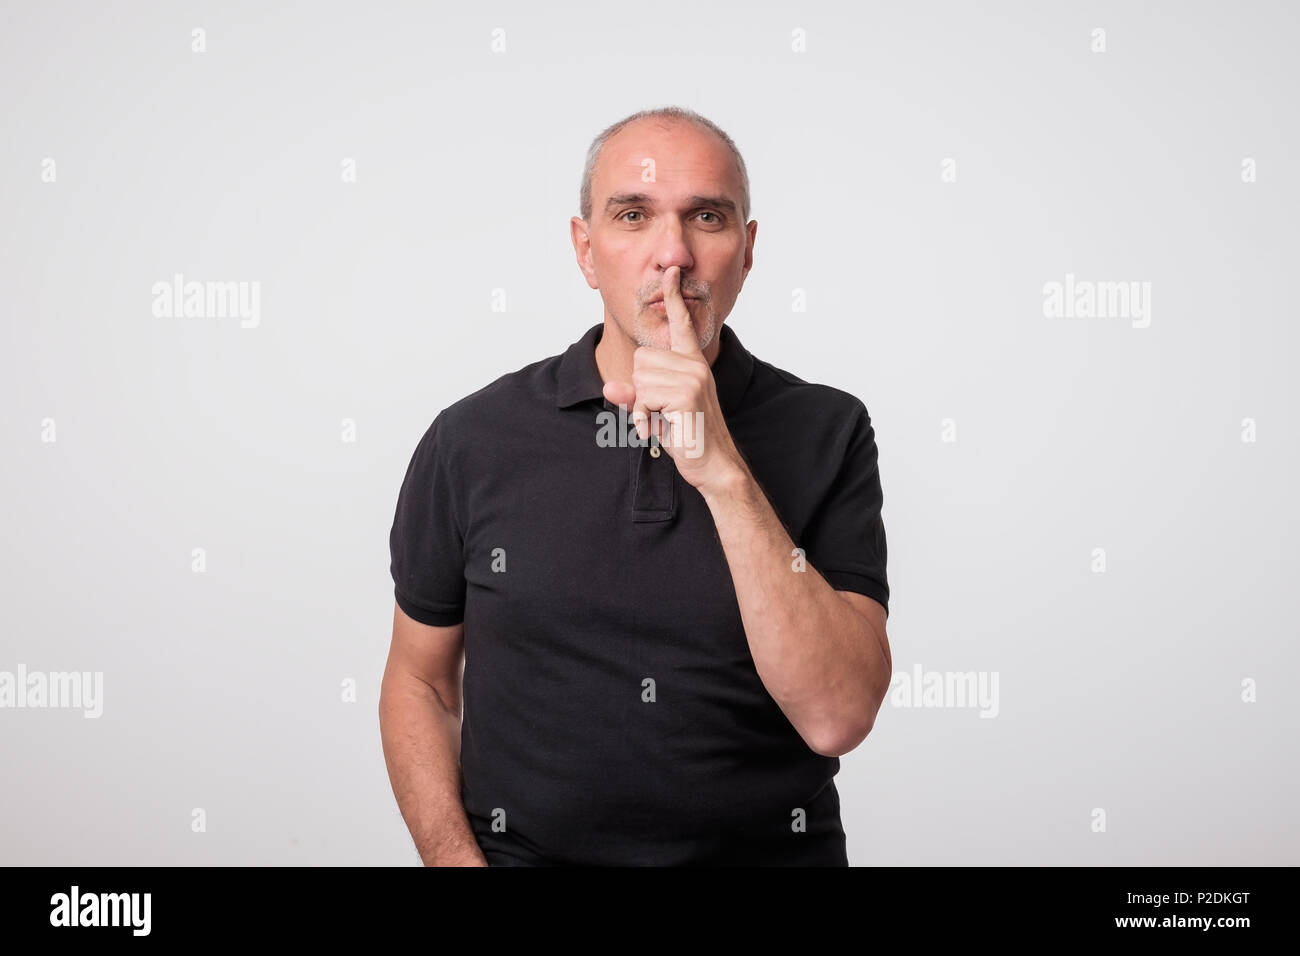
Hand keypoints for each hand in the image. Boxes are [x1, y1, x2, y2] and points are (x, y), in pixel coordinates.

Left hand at [601, 266, 746, 494]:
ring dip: (643, 407)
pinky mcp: (685, 393)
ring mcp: (691, 377)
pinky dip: (645, 418)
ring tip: (664, 420)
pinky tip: (665, 428)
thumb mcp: (655, 413)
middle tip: (662, 412)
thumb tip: (610, 387)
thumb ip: (634, 398)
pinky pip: (644, 397)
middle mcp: (693, 364)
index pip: (681, 323)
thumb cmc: (687, 436)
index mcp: (692, 363)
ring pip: (640, 379)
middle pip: (641, 359)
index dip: (673, 297)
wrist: (713, 464)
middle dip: (641, 391)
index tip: (671, 271)